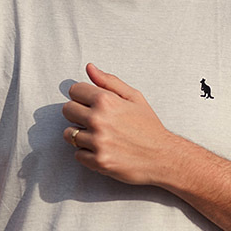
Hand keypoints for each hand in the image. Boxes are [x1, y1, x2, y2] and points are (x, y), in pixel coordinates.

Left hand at [62, 64, 176, 184]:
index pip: (74, 91)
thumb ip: (109, 81)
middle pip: (67, 111)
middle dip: (78, 114)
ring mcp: (97, 142)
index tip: (91, 103)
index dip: (83, 96)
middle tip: (95, 120)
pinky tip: (103, 149)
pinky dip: (87, 153)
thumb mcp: (134, 97)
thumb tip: (89, 68)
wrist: (163, 156)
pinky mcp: (98, 161)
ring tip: (99, 136)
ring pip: (69, 134)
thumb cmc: (149, 126)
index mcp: (106, 101)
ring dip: (81, 135)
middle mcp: (99, 120)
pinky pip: (78, 155)